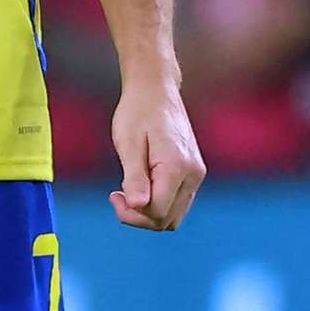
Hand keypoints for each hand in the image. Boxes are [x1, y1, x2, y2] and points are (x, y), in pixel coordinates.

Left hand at [110, 83, 203, 229]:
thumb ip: (135, 177)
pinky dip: (159, 204)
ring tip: (128, 193)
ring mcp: (196, 175)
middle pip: (167, 220)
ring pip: (174, 216)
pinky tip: (141, 187)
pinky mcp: (193, 173)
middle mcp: (193, 174)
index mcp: (177, 167)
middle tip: (117, 196)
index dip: (131, 214)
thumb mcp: (129, 144)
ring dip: (149, 214)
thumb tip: (138, 205)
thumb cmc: (137, 113)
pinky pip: (177, 203)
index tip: (113, 195)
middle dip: (139, 217)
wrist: (156, 90)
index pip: (156, 212)